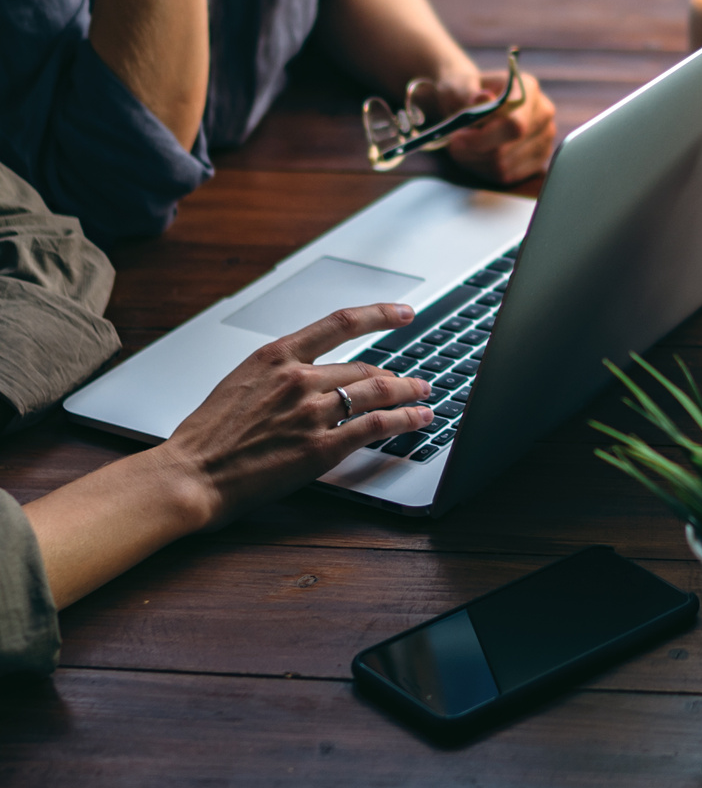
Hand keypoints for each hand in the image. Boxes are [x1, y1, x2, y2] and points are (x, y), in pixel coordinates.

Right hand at [158, 303, 433, 527]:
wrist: (191, 475)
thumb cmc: (207, 436)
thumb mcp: (241, 384)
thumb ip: (279, 374)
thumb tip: (312, 373)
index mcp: (276, 356)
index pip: (340, 323)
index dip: (379, 314)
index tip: (403, 312)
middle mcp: (298, 378)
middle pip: (364, 367)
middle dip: (395, 375)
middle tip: (414, 381)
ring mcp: (312, 411)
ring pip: (378, 392)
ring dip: (410, 393)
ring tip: (425, 396)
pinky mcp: (322, 446)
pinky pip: (377, 425)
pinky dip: (406, 420)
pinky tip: (419, 420)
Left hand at [435, 68, 557, 184]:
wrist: (474, 103)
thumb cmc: (465, 92)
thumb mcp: (458, 87)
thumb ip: (468, 93)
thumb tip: (484, 98)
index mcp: (527, 89)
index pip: (513, 125)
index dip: (483, 137)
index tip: (458, 137)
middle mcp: (543, 113)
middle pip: (507, 148)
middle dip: (473, 151)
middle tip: (455, 143)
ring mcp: (545, 138)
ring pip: (504, 166)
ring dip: (475, 161)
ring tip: (463, 148)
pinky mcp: (539, 159)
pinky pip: (508, 176)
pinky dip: (485, 170)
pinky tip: (475, 156)